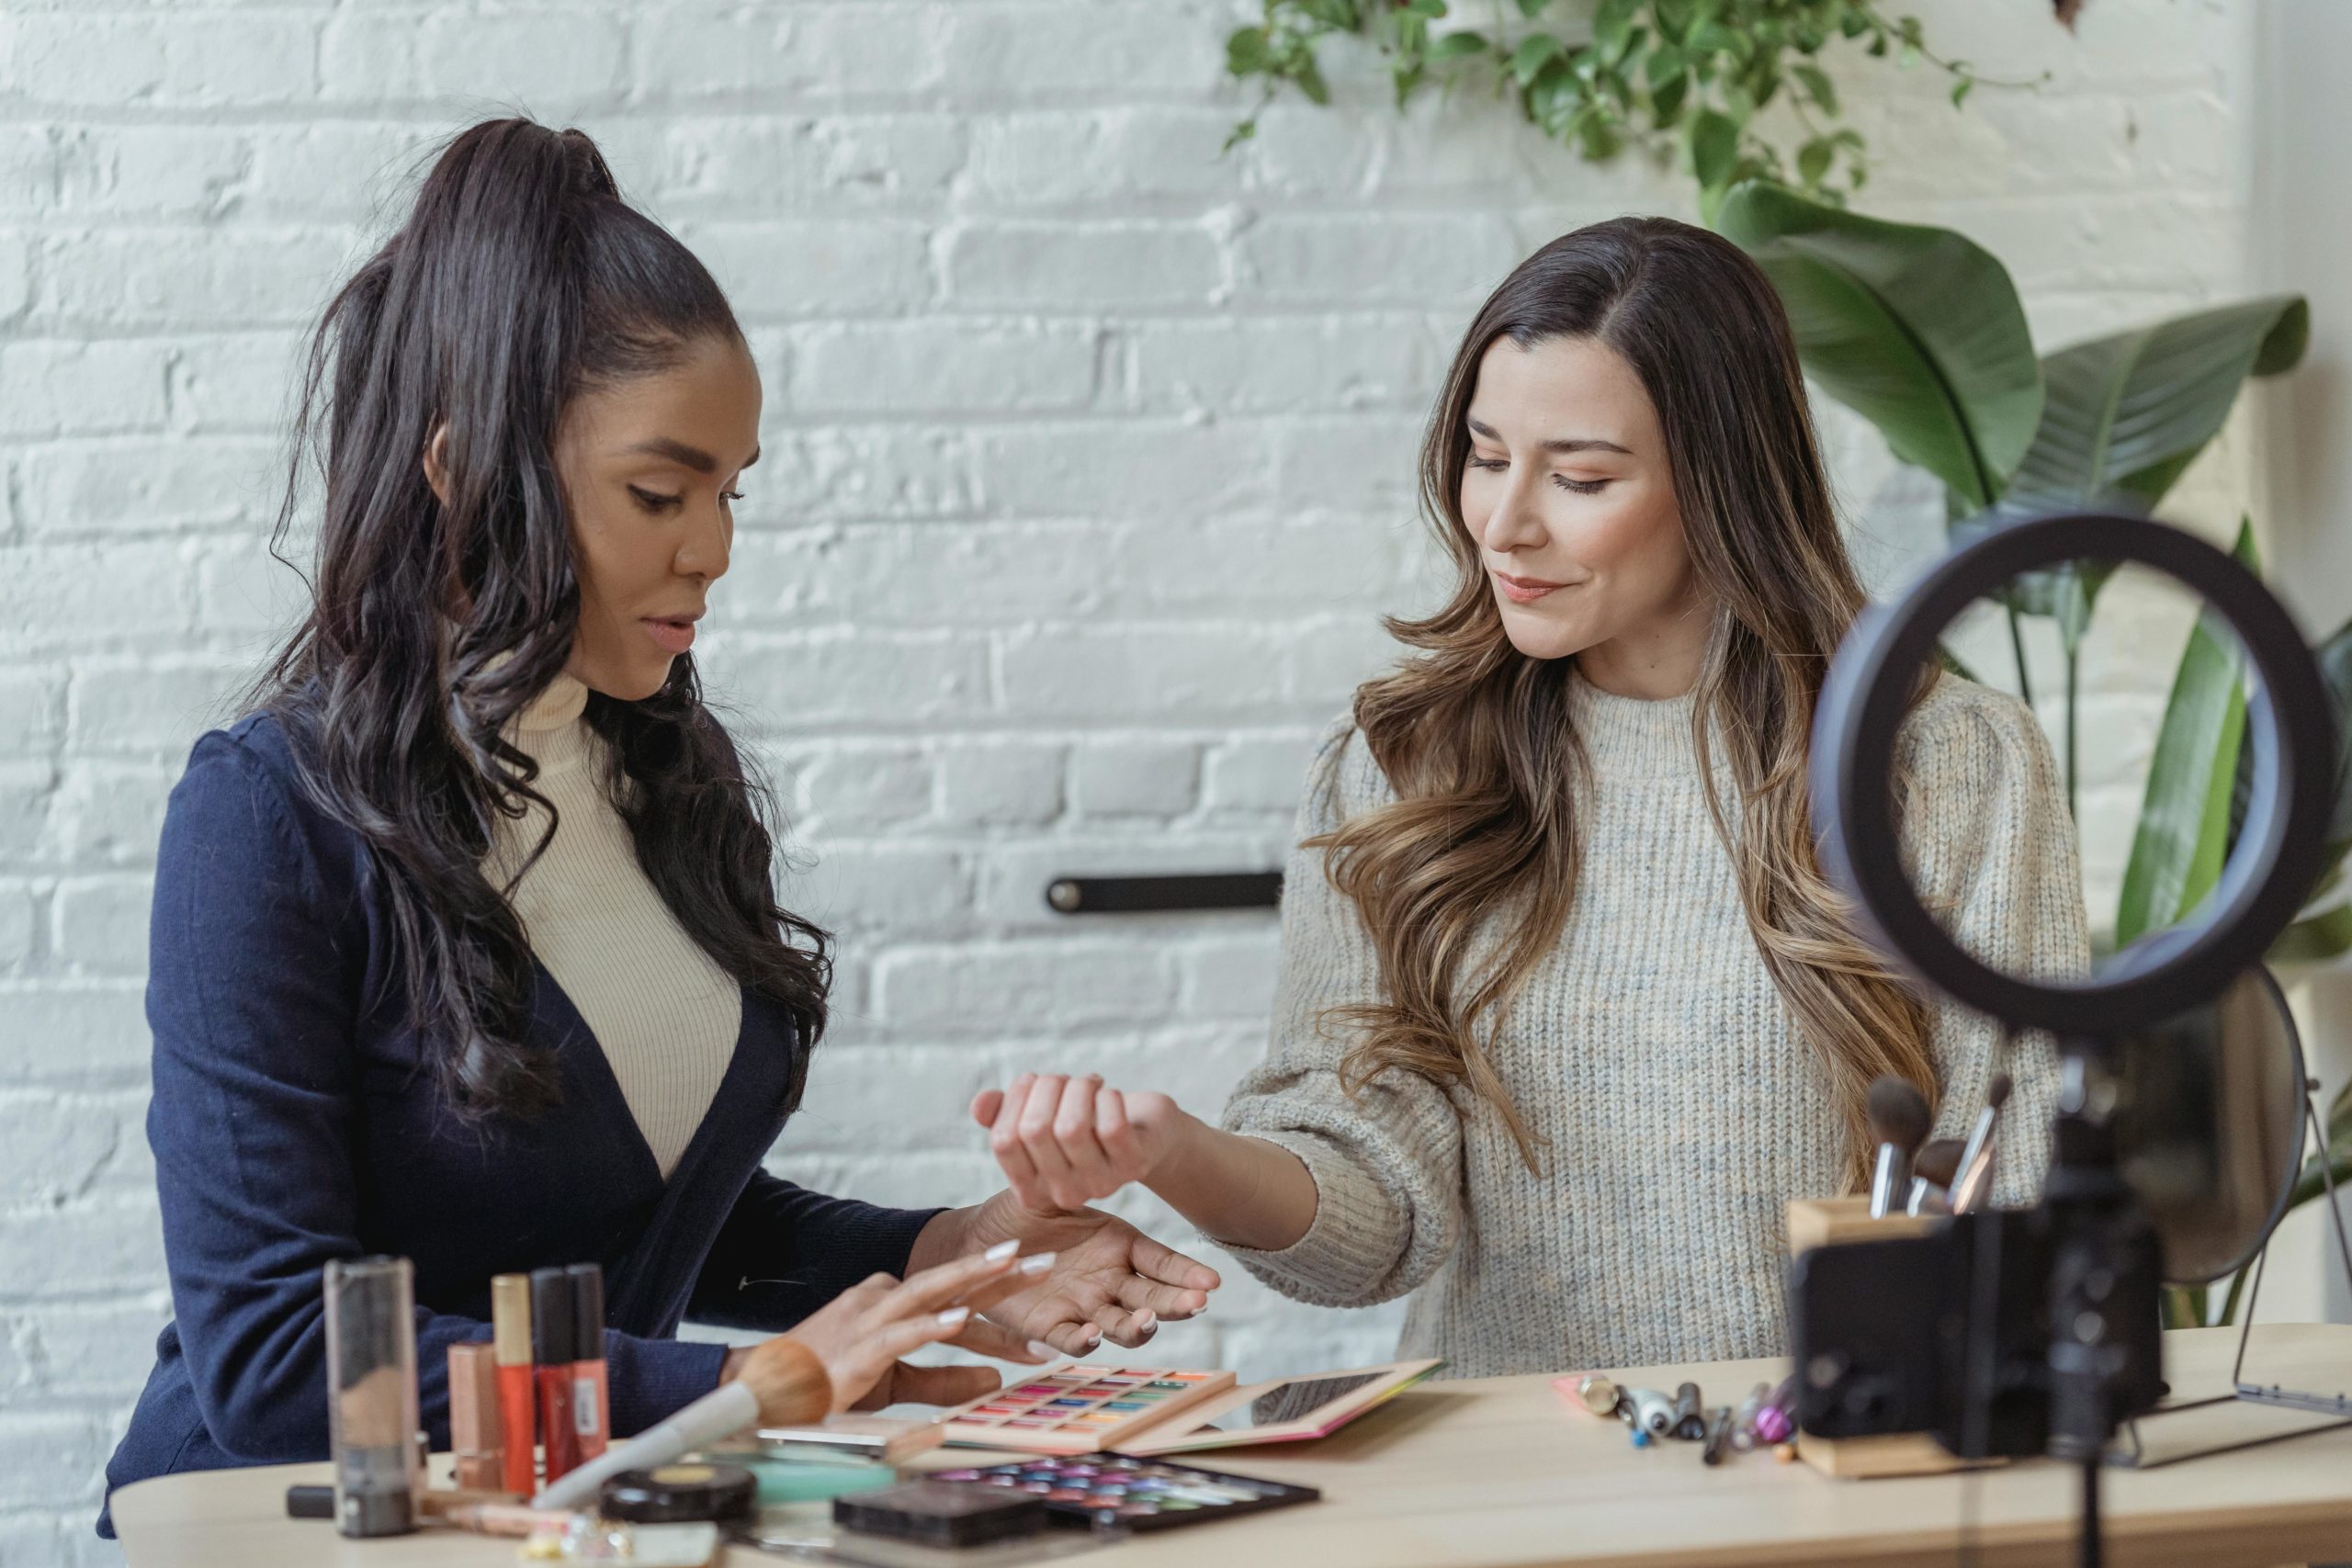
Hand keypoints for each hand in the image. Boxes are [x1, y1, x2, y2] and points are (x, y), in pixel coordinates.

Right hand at [722, 1242, 1047, 1413]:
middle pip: (949, 1280)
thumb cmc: (829, 1384)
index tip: (1041, 1281)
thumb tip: (996, 1378)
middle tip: (1045, 1258)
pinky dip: (929, 1324)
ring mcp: (868, 1320)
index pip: (953, 1292)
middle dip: (998, 1268)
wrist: (765, 1393)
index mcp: (891, 1303)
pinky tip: (959, 1318)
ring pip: (928, 1291)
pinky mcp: (857, 1349)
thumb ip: (945, 1380)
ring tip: (1011, 1263)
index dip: (999, 1288)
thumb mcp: (897, 1382)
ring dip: (971, 1277)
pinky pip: (899, 1333)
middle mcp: (882, 1300)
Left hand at [949, 1190, 1220, 1354]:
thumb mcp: (1057, 1192)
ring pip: (1121, 1324)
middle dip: (1176, 1303)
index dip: (1187, 1274)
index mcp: (1119, 1245)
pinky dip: (1084, 1340)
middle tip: (1197, 1304)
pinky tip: (1093, 1334)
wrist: (978, 1240)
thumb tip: (1105, 1169)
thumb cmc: (1023, 1208)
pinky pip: (1073, 1338)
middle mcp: (1109, 1280)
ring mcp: (1085, 1306)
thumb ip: (1082, 1186)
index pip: (1162, 1263)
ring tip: (1146, 1321)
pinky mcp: (1051, 1326)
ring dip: (1138, 1327)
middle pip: (1153, 1298)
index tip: (1212, 1283)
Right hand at [972, 1072, 1192, 1210]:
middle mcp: (1063, 1194)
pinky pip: (1111, 1127)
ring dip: (1078, 1088)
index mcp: (1031, 1188)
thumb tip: (980, 1104)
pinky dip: (1107, 1098)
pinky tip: (1108, 1093)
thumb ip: (1003, 1114)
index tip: (1031, 1080)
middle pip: (1034, 1130)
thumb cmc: (1085, 1123)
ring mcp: (1100, 1184)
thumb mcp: (1040, 1117)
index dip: (1014, 1100)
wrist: (1145, 1134)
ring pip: (1072, 1127)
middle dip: (1047, 1087)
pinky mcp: (1133, 1166)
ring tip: (1087, 1083)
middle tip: (1064, 1079)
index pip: (1003, 1141)